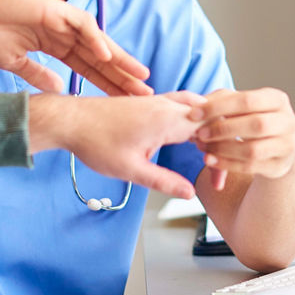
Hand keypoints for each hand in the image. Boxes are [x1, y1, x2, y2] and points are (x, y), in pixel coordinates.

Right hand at [0, 0, 151, 96]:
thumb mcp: (14, 62)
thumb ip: (38, 74)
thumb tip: (59, 89)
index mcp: (53, 46)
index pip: (87, 68)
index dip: (106, 84)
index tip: (125, 102)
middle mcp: (62, 33)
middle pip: (99, 57)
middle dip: (121, 75)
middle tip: (145, 94)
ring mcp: (59, 20)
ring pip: (97, 40)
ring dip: (119, 58)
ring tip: (139, 76)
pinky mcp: (53, 8)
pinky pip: (80, 23)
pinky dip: (94, 38)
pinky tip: (107, 55)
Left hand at [29, 92, 205, 198]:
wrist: (71, 119)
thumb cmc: (95, 142)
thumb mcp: (131, 170)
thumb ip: (163, 181)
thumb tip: (189, 193)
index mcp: (167, 120)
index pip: (212, 131)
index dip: (224, 154)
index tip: (219, 179)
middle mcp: (166, 105)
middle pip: (210, 115)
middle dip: (222, 139)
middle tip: (222, 166)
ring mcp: (157, 100)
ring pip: (197, 107)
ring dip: (208, 126)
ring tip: (213, 150)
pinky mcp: (148, 101)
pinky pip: (182, 104)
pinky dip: (194, 118)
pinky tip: (191, 133)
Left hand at [192, 88, 294, 189]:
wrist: (277, 148)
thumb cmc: (253, 120)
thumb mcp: (241, 106)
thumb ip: (221, 100)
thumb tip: (196, 104)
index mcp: (277, 100)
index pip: (247, 100)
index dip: (218, 107)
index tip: (193, 114)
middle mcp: (288, 121)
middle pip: (256, 125)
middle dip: (223, 129)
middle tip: (199, 134)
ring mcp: (287, 146)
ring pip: (253, 150)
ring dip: (223, 149)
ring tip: (202, 148)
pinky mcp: (279, 166)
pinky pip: (250, 167)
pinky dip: (227, 164)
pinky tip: (210, 160)